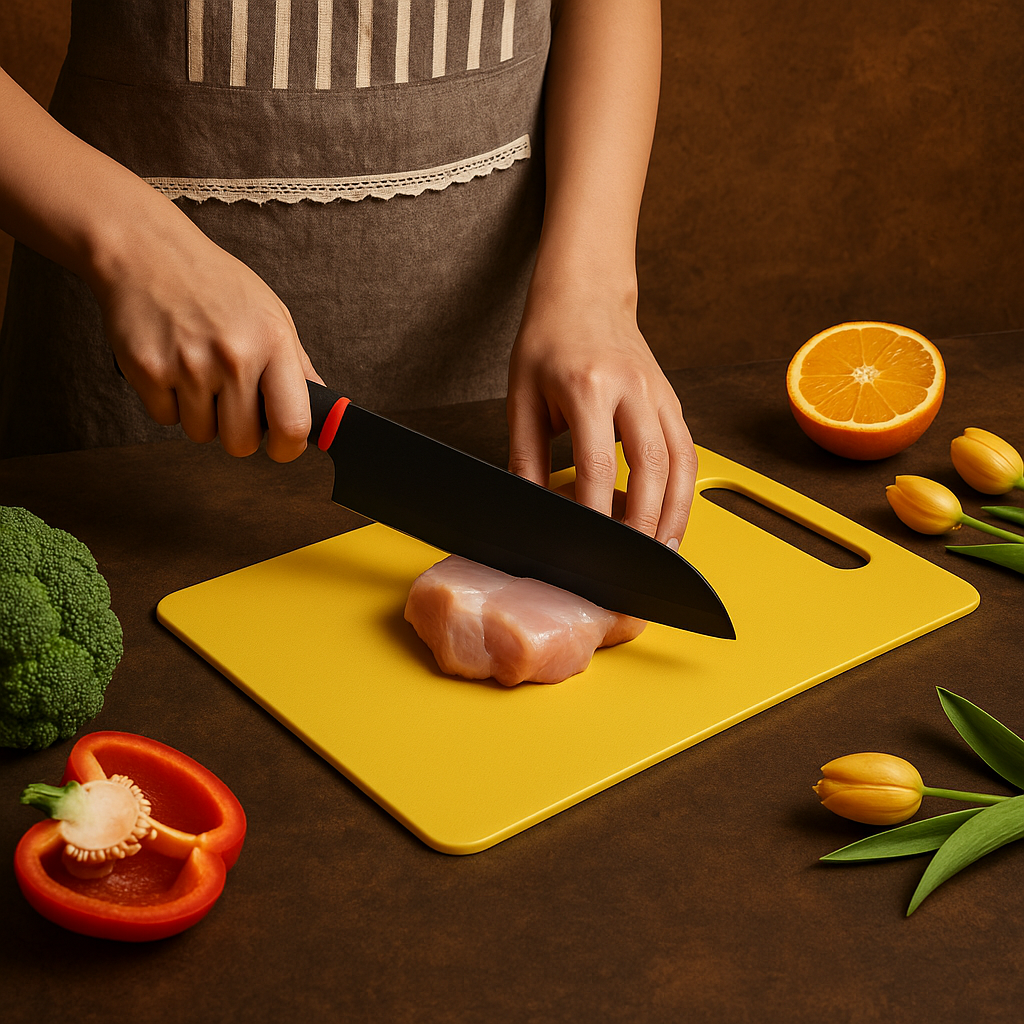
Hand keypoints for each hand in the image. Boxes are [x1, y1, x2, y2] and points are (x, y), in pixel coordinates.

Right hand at [94, 205, 321, 462]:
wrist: (145, 250)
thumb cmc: (213, 283)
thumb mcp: (271, 314)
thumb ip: (297, 367)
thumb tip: (321, 413)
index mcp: (272, 342)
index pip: (293, 424)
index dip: (289, 448)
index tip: (283, 446)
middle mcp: (234, 356)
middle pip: (241, 442)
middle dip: (237, 432)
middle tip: (230, 401)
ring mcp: (188, 365)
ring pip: (201, 434)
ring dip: (200, 414)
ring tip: (197, 370)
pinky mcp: (146, 370)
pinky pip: (165, 419)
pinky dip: (168, 402)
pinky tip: (171, 365)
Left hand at [507, 285, 696, 546]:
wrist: (584, 293)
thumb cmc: (547, 342)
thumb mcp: (522, 396)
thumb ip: (525, 455)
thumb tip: (528, 507)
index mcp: (588, 386)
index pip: (598, 464)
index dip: (596, 512)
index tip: (587, 546)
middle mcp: (633, 389)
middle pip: (652, 468)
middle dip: (645, 522)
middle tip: (632, 563)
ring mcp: (660, 394)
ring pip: (681, 463)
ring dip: (675, 513)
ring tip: (661, 552)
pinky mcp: (672, 400)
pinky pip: (688, 451)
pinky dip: (685, 491)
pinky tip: (671, 518)